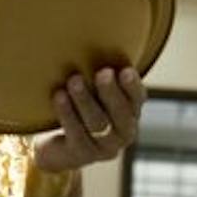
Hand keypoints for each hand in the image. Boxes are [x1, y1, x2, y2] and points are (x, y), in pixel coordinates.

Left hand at [31, 68, 145, 175]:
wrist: (59, 146)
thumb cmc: (82, 108)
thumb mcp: (96, 92)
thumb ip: (104, 76)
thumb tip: (98, 41)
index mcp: (131, 113)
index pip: (137, 99)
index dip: (132, 86)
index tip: (125, 71)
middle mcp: (123, 133)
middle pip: (120, 113)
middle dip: (110, 92)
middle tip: (102, 73)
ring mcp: (104, 148)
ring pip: (97, 124)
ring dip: (85, 100)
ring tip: (74, 80)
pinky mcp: (81, 155)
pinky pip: (76, 134)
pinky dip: (67, 114)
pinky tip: (59, 96)